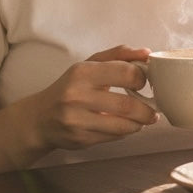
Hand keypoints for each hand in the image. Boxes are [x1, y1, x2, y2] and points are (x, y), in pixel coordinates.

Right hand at [22, 45, 157, 153]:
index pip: (126, 73)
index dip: (142, 78)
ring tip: (143, 119)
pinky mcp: (79, 139)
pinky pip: (113, 137)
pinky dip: (125, 132)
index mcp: (83, 72)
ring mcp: (77, 120)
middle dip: (147, 109)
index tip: (144, 83)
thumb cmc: (71, 87)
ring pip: (122, 126)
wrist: (39, 118)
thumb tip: (147, 53)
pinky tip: (125, 126)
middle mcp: (77, 96)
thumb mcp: (91, 64)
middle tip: (153, 110)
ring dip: (139, 123)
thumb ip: (119, 55)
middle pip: (127, 105)